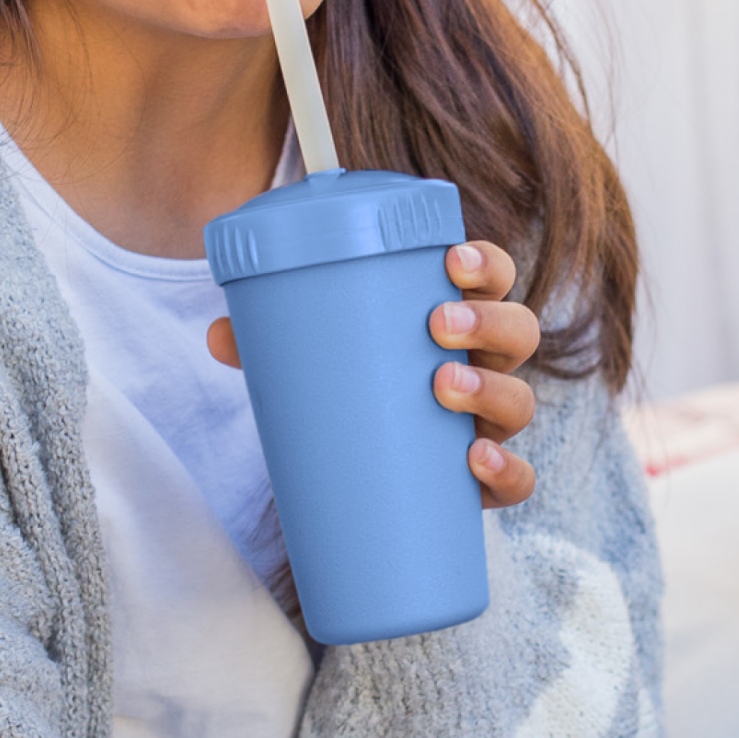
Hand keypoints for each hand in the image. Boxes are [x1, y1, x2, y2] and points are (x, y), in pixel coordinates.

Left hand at [206, 239, 538, 511]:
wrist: (356, 463)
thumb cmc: (344, 383)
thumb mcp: (310, 354)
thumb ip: (268, 338)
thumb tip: (219, 334)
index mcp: (454, 313)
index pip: (491, 275)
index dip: (484, 263)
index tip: (450, 258)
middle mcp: (484, 362)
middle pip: (517, 330)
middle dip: (486, 321)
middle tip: (436, 323)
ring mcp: (487, 420)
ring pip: (519, 399)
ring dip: (491, 389)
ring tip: (443, 385)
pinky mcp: (480, 479)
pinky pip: (516, 479)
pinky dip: (505, 471)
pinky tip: (475, 461)